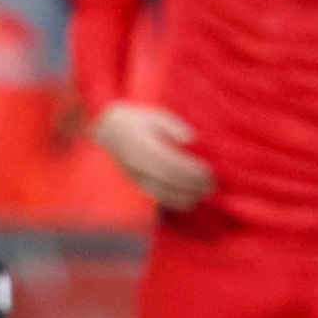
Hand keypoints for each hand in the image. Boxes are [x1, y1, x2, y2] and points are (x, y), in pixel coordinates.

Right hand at [92, 103, 214, 211]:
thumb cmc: (136, 120)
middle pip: (169, 180)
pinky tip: (189, 200)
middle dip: (192, 184)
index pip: (171, 163)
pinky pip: (156, 197)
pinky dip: (174, 201)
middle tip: (211, 185)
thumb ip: (173, 127)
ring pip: (163, 193)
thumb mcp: (155, 115)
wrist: (106, 130)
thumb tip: (192, 140)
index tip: (208, 172)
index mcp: (144, 145)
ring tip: (204, 193)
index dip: (191, 170)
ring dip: (186, 196)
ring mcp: (134, 176)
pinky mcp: (134, 184)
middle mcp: (138, 164)